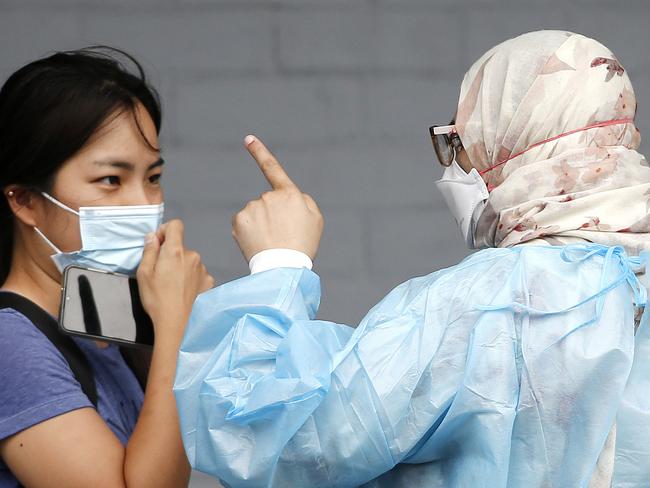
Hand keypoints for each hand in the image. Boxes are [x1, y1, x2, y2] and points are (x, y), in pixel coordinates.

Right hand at [136, 219, 214, 340]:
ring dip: (179, 265)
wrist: (174, 322)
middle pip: (180, 245)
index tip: (158, 244)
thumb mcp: (144, 273)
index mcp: (175, 251)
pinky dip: (189, 276)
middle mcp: (192, 256)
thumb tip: (153, 236)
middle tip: (160, 271)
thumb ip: (149, 250)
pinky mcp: (207, 280)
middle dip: (169, 253)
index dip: (165, 231)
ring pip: (188, 259)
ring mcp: (202, 268)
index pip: (176, 225)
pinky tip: (182, 288)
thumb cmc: (156, 298)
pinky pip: (196, 271)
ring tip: (170, 283)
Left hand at [233, 135, 323, 261]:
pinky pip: (243, 223)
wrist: (283, 268)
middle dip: (272, 216)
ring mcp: (252, 207)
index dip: (259, 152)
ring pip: (254, 214)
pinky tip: (257, 243)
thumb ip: (303, 200)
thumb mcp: (315, 219)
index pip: (272, 168)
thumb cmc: (303, 245)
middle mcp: (268, 196)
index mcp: (290, 194)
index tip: (248, 139)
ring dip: (260, 225)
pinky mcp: (239, 220)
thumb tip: (286, 195)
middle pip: (267, 203)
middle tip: (283, 236)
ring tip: (271, 242)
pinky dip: (248, 232)